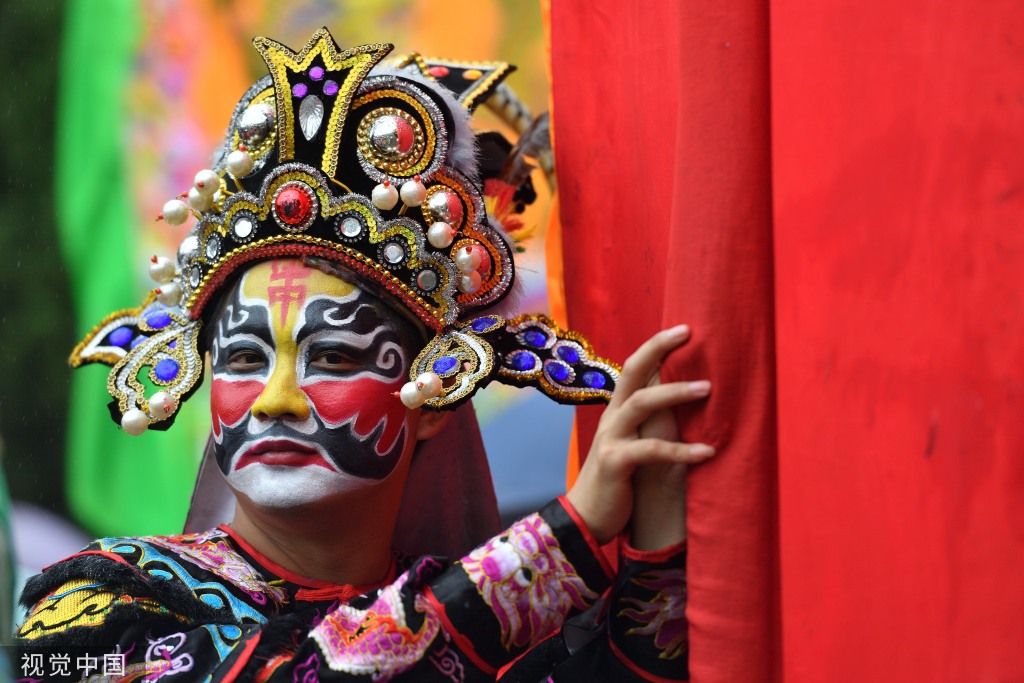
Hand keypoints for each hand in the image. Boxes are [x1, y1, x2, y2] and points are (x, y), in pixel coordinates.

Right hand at [566, 325, 712, 544]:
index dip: (655, 347)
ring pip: (641, 404)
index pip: (634, 368)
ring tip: (708, 388)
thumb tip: (684, 404)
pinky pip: (651, 450)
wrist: (586, 518)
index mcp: (617, 411)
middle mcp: (612, 418)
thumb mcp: (633, 444)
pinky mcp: (616, 463)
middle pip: (632, 373)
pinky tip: (707, 452)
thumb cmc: (618, 481)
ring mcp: (611, 439)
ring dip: (675, 393)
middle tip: (689, 333)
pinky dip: (681, 450)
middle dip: (658, 349)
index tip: (684, 329)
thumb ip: (650, 424)